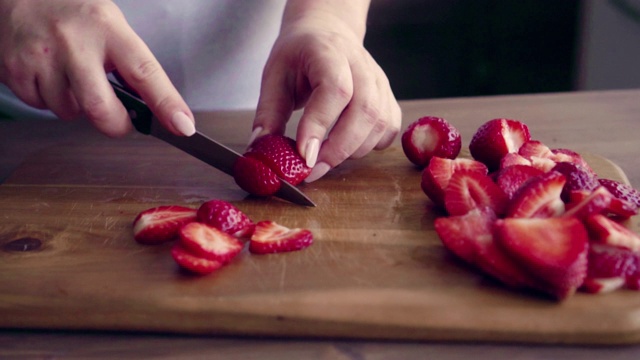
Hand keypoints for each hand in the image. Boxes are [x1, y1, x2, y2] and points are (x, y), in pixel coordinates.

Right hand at [0, 0, 194, 136]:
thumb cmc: (71, 10)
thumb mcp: (108, 25)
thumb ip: (129, 62)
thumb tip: (155, 105)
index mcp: (107, 27)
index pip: (145, 72)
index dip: (167, 103)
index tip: (183, 126)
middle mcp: (74, 41)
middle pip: (102, 109)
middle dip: (116, 125)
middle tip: (119, 119)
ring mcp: (42, 57)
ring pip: (70, 112)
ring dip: (77, 106)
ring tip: (71, 76)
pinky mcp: (15, 70)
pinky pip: (41, 106)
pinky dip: (49, 99)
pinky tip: (48, 74)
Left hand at [251, 1, 401, 181]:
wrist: (326, 33)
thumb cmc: (299, 54)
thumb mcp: (274, 76)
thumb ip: (268, 113)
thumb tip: (260, 149)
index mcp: (328, 52)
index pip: (334, 89)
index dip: (320, 124)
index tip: (305, 155)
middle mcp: (361, 64)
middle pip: (364, 110)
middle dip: (339, 148)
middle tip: (313, 169)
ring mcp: (379, 81)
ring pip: (380, 123)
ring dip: (353, 150)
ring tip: (326, 158)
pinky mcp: (388, 97)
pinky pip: (389, 128)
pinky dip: (371, 145)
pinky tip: (349, 146)